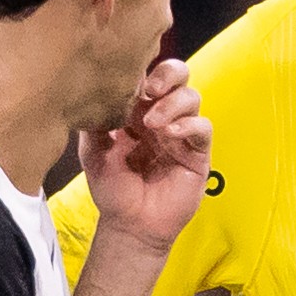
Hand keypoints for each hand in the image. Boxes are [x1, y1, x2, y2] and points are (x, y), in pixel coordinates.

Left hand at [79, 56, 211, 252]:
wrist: (131, 225)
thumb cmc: (113, 191)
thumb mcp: (93, 153)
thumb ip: (93, 124)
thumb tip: (92, 94)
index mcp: (137, 110)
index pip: (147, 75)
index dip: (141, 70)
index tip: (126, 81)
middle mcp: (162, 116)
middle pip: (178, 75)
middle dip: (167, 74)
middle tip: (150, 89)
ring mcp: (182, 133)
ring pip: (192, 97)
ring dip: (173, 104)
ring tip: (152, 124)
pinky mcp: (198, 153)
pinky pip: (203, 128)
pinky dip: (189, 124)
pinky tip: (169, 134)